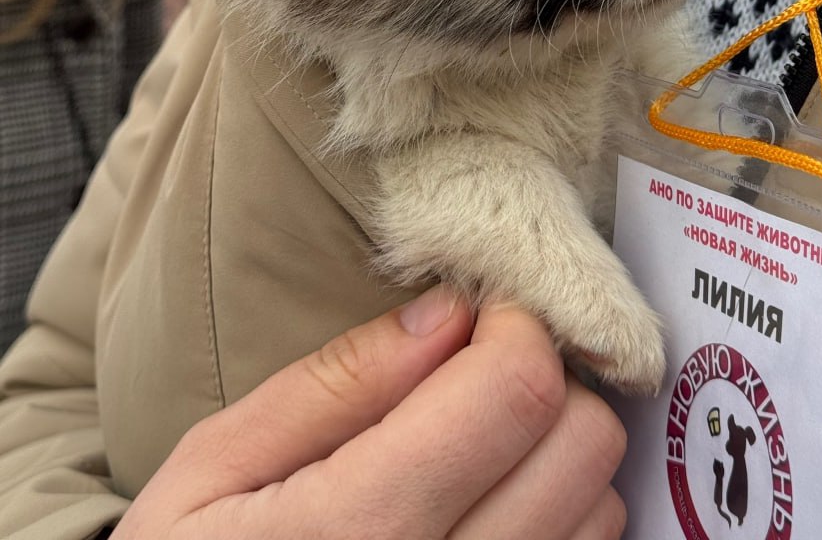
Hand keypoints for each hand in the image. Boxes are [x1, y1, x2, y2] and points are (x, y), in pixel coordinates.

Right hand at [112, 287, 627, 538]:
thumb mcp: (214, 468)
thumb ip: (334, 384)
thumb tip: (448, 310)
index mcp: (363, 529)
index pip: (517, 391)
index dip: (513, 326)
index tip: (475, 314)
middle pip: (582, 442)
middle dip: (541, 379)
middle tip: (472, 375)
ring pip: (600, 504)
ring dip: (553, 452)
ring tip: (474, 446)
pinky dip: (558, 513)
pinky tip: (486, 502)